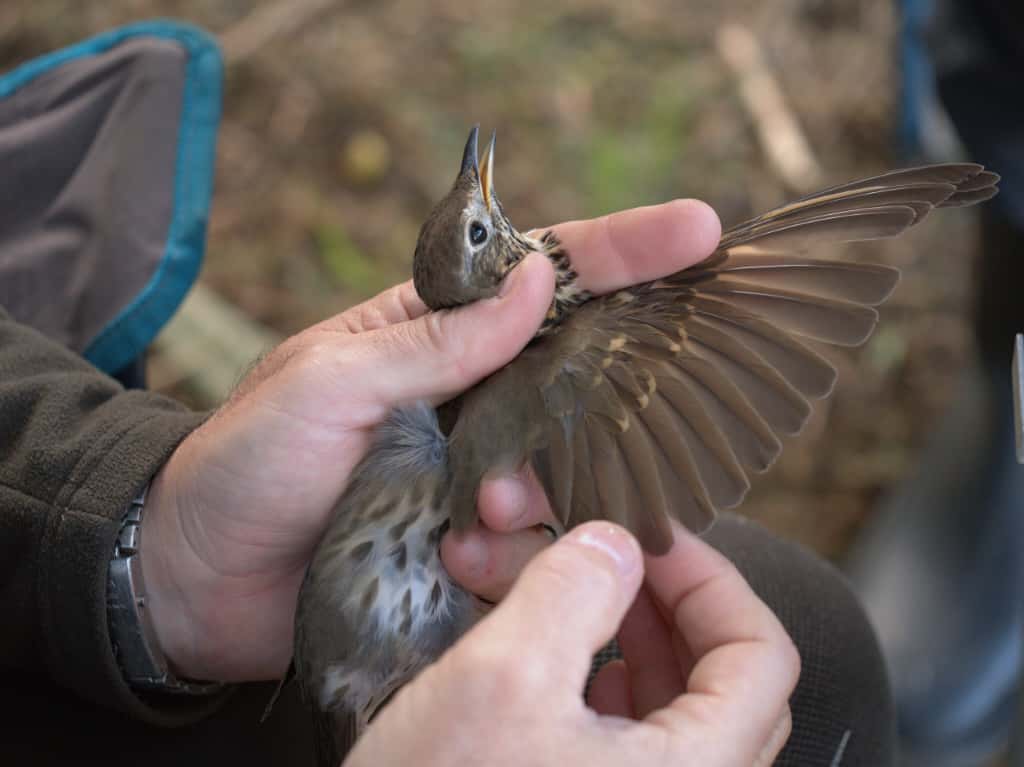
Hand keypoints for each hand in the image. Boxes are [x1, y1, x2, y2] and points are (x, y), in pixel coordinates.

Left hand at [138, 201, 720, 680]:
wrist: (199, 582)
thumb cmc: (247, 463)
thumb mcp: (330, 383)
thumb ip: (437, 339)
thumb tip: (535, 285)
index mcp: (427, 330)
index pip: (537, 273)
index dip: (619, 250)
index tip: (699, 231)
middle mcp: (466, 391)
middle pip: (573, 365)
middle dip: (596, 392)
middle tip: (571, 426)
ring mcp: (472, 464)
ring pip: (561, 458)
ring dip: (535, 487)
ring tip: (474, 515)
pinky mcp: (469, 535)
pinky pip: (532, 531)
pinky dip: (515, 546)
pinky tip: (468, 556)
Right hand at [346, 521, 799, 766]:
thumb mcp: (501, 681)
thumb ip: (571, 592)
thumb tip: (615, 544)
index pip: (761, 654)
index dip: (710, 580)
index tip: (647, 537)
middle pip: (726, 679)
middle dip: (668, 603)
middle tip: (614, 558)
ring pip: (678, 710)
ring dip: (638, 639)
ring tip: (588, 598)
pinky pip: (636, 744)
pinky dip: (612, 687)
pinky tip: (568, 667)